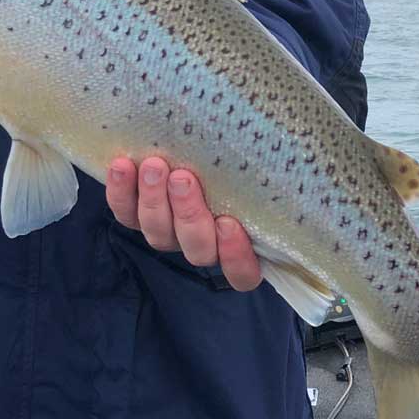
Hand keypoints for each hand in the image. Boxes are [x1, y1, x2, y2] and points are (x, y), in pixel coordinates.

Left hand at [106, 156, 261, 291]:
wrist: (182, 146)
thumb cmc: (237, 158)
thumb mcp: (253, 169)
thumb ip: (269, 171)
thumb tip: (298, 151)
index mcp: (237, 244)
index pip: (242, 273)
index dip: (235, 255)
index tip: (228, 224)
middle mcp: (202, 244)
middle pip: (197, 249)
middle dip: (189, 214)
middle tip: (183, 179)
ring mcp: (168, 232)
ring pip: (159, 234)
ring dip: (154, 201)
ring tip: (153, 166)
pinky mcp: (137, 215)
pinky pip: (126, 214)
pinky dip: (121, 192)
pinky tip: (121, 166)